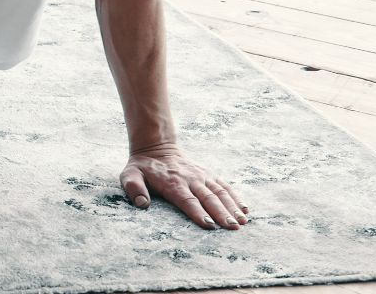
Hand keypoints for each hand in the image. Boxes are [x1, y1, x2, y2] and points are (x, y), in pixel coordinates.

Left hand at [121, 145, 248, 229]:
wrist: (156, 147)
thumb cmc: (142, 167)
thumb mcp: (130, 175)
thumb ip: (134, 188)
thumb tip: (142, 204)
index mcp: (172, 182)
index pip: (187, 200)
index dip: (198, 213)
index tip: (209, 225)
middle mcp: (190, 179)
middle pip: (208, 198)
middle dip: (221, 214)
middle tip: (233, 228)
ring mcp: (201, 176)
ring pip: (219, 192)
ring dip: (232, 207)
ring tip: (242, 222)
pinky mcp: (208, 174)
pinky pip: (224, 186)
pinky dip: (235, 197)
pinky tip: (245, 209)